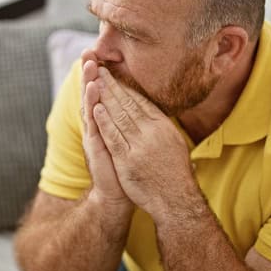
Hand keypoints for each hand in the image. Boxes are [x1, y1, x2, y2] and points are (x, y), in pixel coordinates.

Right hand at [80, 50, 130, 208]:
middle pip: (92, 95)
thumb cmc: (126, 167)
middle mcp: (97, 126)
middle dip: (90, 73)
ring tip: (90, 65)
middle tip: (88, 52)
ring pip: (90, 105)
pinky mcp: (95, 146)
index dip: (99, 74)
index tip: (99, 54)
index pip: (102, 94)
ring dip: (89, 84)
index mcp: (106, 123)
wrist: (117, 195)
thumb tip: (137, 105)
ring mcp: (94, 135)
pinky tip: (93, 92)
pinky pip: (93, 122)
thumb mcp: (128, 140)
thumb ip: (128, 123)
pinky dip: (93, 106)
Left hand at [92, 66, 195, 215]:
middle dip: (112, 85)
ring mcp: (140, 146)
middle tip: (100, 69)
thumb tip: (153, 114)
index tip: (115, 74)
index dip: (126, 87)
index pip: (141, 102)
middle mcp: (153, 132)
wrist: (175, 200)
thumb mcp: (174, 144)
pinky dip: (104, 122)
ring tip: (94, 81)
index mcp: (163, 126)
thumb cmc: (174, 174)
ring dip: (106, 97)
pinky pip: (114, 137)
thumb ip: (161, 128)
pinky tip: (96, 108)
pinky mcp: (128, 160)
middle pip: (128, 104)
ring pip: (119, 116)